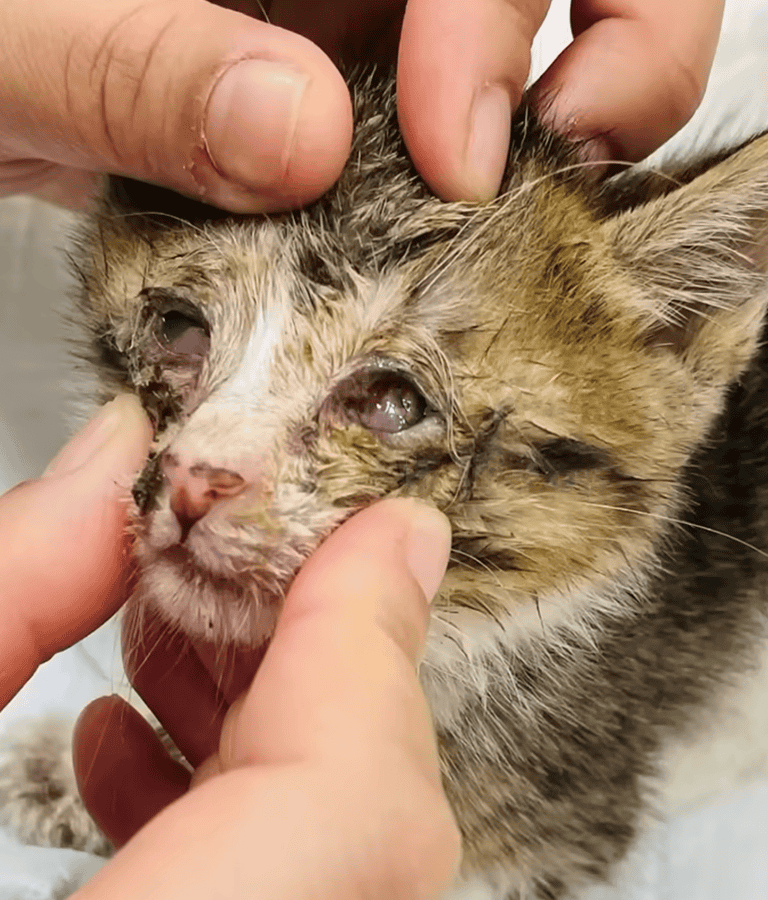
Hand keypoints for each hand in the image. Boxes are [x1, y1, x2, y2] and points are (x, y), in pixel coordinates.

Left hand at [0, 1, 723, 213]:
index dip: (502, 8)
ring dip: (567, 136)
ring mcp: (362, 26)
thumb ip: (134, 65)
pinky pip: (463, 139)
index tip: (459, 150)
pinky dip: (485, 206)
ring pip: (538, 47)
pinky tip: (443, 261)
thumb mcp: (7, 39)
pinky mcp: (353, 105)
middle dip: (625, 45)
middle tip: (567, 163)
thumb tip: (300, 138)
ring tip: (512, 231)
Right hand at [0, 399, 459, 899]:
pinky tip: (123, 746)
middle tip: (246, 562)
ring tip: (167, 634)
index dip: (372, 648)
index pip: (350, 826)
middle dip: (320, 674)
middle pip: (366, 855)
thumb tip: (114, 465)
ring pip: (335, 896)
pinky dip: (226, 821)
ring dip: (274, 732)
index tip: (387, 530)